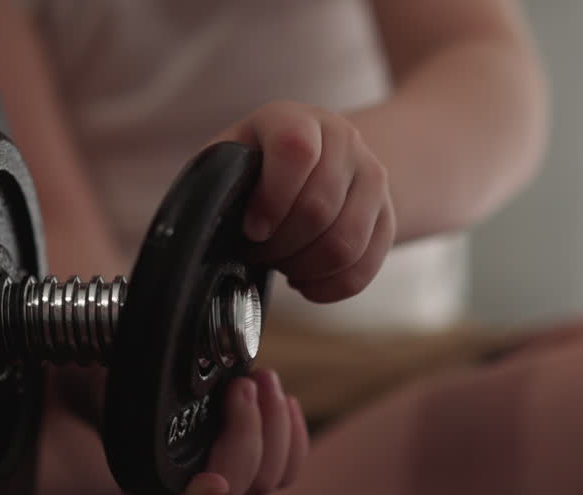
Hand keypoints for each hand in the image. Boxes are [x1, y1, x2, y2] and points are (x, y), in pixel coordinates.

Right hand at [128, 370, 308, 494]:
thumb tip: (128, 374)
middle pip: (236, 485)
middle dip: (247, 430)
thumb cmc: (128, 389)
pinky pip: (288, 469)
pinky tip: (283, 400)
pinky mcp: (257, 469)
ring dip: (275, 424)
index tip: (213, 483)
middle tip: (243, 384)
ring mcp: (228, 483)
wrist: (142, 390)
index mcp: (149, 482)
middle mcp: (193, 491)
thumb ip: (119, 389)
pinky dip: (293, 433)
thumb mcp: (113, 385)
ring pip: (269, 477)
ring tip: (263, 377)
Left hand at [213, 101, 396, 302]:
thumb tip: (194, 234)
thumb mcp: (231, 160)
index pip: (296, 149)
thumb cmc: (257, 168)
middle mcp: (343, 139)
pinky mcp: (388, 217)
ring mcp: (372, 177)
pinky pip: (364, 268)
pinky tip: (306, 281)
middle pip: (319, 208)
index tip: (252, 229)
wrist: (322, 160)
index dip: (272, 198)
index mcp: (295, 119)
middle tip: (260, 253)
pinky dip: (329, 287)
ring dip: (304, 268)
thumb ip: (215, 183)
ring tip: (284, 265)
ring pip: (345, 244)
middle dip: (281, 246)